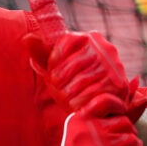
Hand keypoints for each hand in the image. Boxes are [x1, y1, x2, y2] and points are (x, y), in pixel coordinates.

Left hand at [25, 31, 146, 121]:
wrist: (94, 108)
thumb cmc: (70, 83)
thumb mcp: (53, 68)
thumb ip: (40, 53)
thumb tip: (27, 38)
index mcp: (89, 38)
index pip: (66, 42)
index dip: (54, 61)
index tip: (53, 73)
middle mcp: (105, 49)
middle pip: (73, 64)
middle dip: (60, 81)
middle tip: (58, 89)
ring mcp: (114, 67)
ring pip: (82, 81)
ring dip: (69, 94)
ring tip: (66, 98)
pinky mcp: (119, 86)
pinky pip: (94, 95)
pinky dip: (80, 103)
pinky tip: (76, 106)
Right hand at [37, 94, 146, 145]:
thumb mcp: (81, 134)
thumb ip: (104, 117)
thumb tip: (142, 98)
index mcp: (79, 119)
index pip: (105, 101)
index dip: (119, 105)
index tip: (120, 113)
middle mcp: (89, 129)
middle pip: (124, 123)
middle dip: (128, 134)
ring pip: (134, 140)